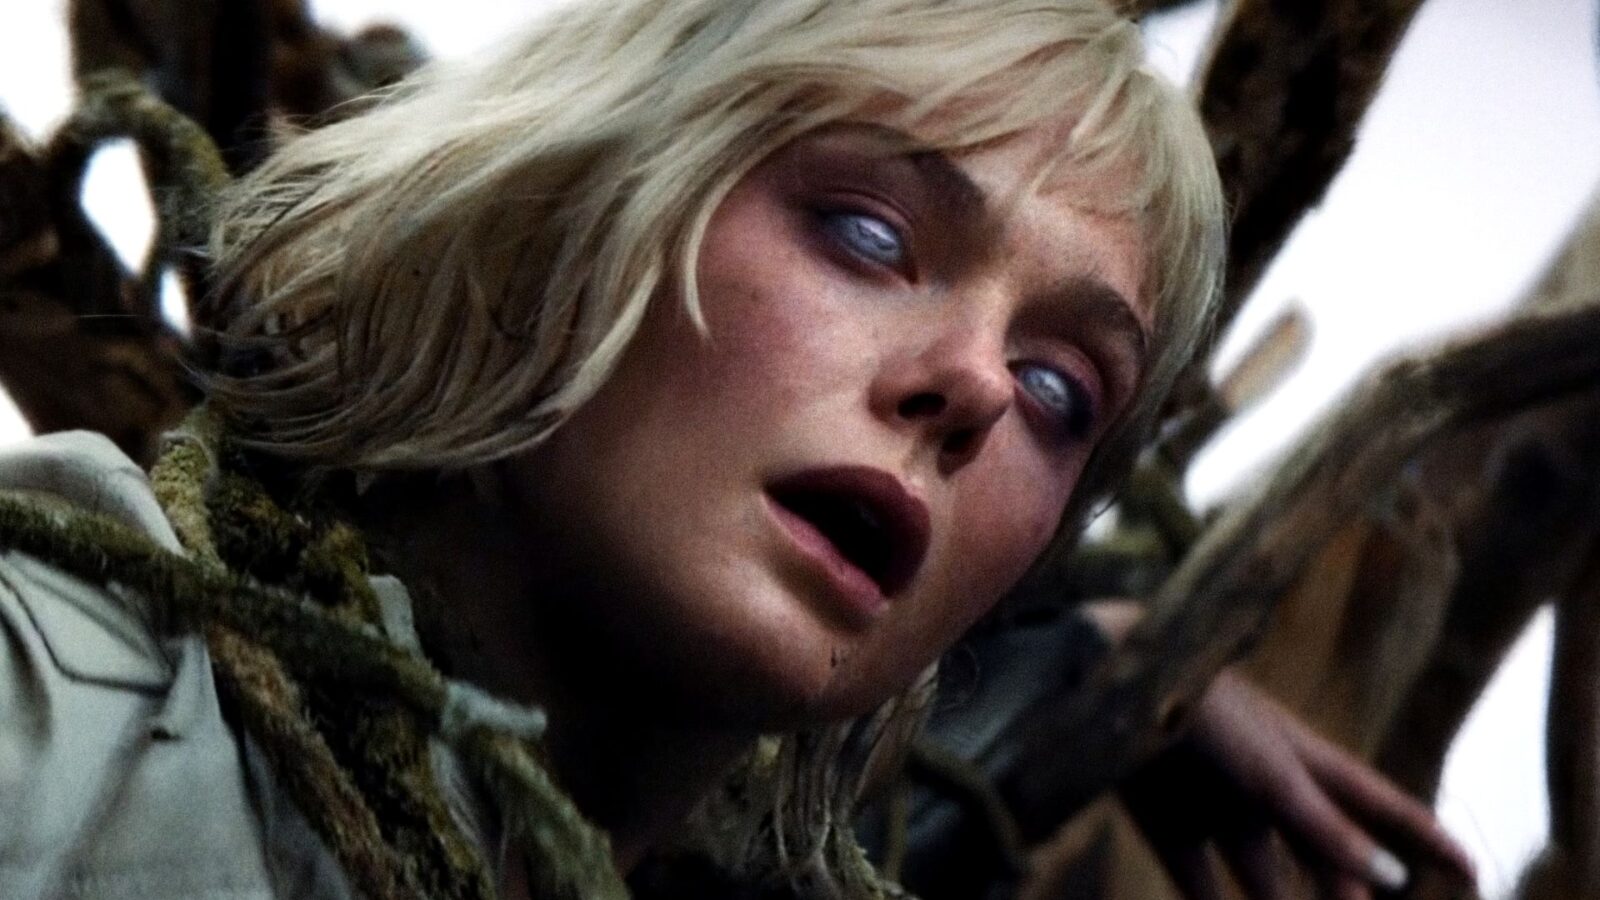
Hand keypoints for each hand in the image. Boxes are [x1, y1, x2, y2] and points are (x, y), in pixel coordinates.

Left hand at [1121, 668, 1475, 899]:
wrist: (1110, 686)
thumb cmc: (1206, 713)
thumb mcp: (1274, 773)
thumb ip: (1327, 828)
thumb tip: (1393, 878)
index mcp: (1309, 761)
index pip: (1383, 807)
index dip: (1428, 838)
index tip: (1472, 873)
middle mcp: (1271, 788)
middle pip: (1327, 857)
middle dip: (1351, 894)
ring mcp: (1222, 809)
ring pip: (1268, 881)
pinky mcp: (1172, 828)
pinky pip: (1205, 886)